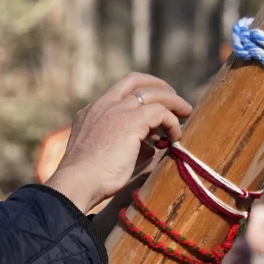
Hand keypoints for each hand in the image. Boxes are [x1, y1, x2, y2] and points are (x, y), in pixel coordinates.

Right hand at [44, 73, 192, 212]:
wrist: (77, 183)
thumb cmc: (89, 179)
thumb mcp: (106, 155)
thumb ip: (128, 146)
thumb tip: (152, 146)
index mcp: (91, 113)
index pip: (119, 92)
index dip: (140, 95)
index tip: (154, 108)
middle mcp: (103, 106)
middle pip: (135, 80)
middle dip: (159, 86)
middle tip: (175, 101)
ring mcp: (116, 110)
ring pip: (153, 92)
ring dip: (173, 102)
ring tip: (185, 114)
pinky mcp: (131, 121)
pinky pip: (161, 112)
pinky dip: (172, 122)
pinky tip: (175, 136)